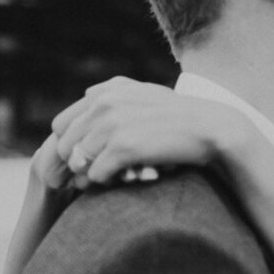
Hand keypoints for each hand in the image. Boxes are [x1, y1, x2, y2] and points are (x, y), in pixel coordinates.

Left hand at [50, 77, 250, 184]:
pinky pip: (96, 174)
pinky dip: (108, 183)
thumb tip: (86, 93)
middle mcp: (104, 104)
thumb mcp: (146, 92)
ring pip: (78, 162)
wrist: (211, 127)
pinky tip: (127, 180)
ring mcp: (112, 125)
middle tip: (98, 176)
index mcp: (105, 93)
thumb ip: (114, 90)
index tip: (87, 161)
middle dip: (76, 165)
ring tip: (115, 179)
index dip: (69, 147)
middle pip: (65, 146)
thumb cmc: (179, 115)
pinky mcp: (124, 147)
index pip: (62, 126)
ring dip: (92, 176)